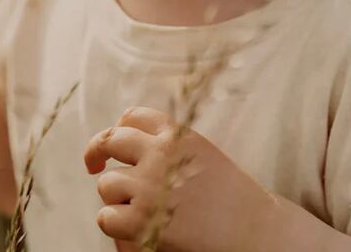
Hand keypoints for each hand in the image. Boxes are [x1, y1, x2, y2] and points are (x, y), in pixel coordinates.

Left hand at [83, 106, 275, 251]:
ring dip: (116, 198)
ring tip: (141, 211)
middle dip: (97, 152)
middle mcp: (160, 155)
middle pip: (109, 141)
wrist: (257, 234)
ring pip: (107, 184)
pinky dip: (115, 225)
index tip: (114, 143)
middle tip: (93, 166)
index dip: (119, 128)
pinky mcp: (142, 221)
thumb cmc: (233, 199)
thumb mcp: (203, 155)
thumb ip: (169, 144)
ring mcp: (149, 187)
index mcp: (178, 135)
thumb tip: (122, 132)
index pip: (133, 116)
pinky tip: (134, 229)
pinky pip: (107, 217)